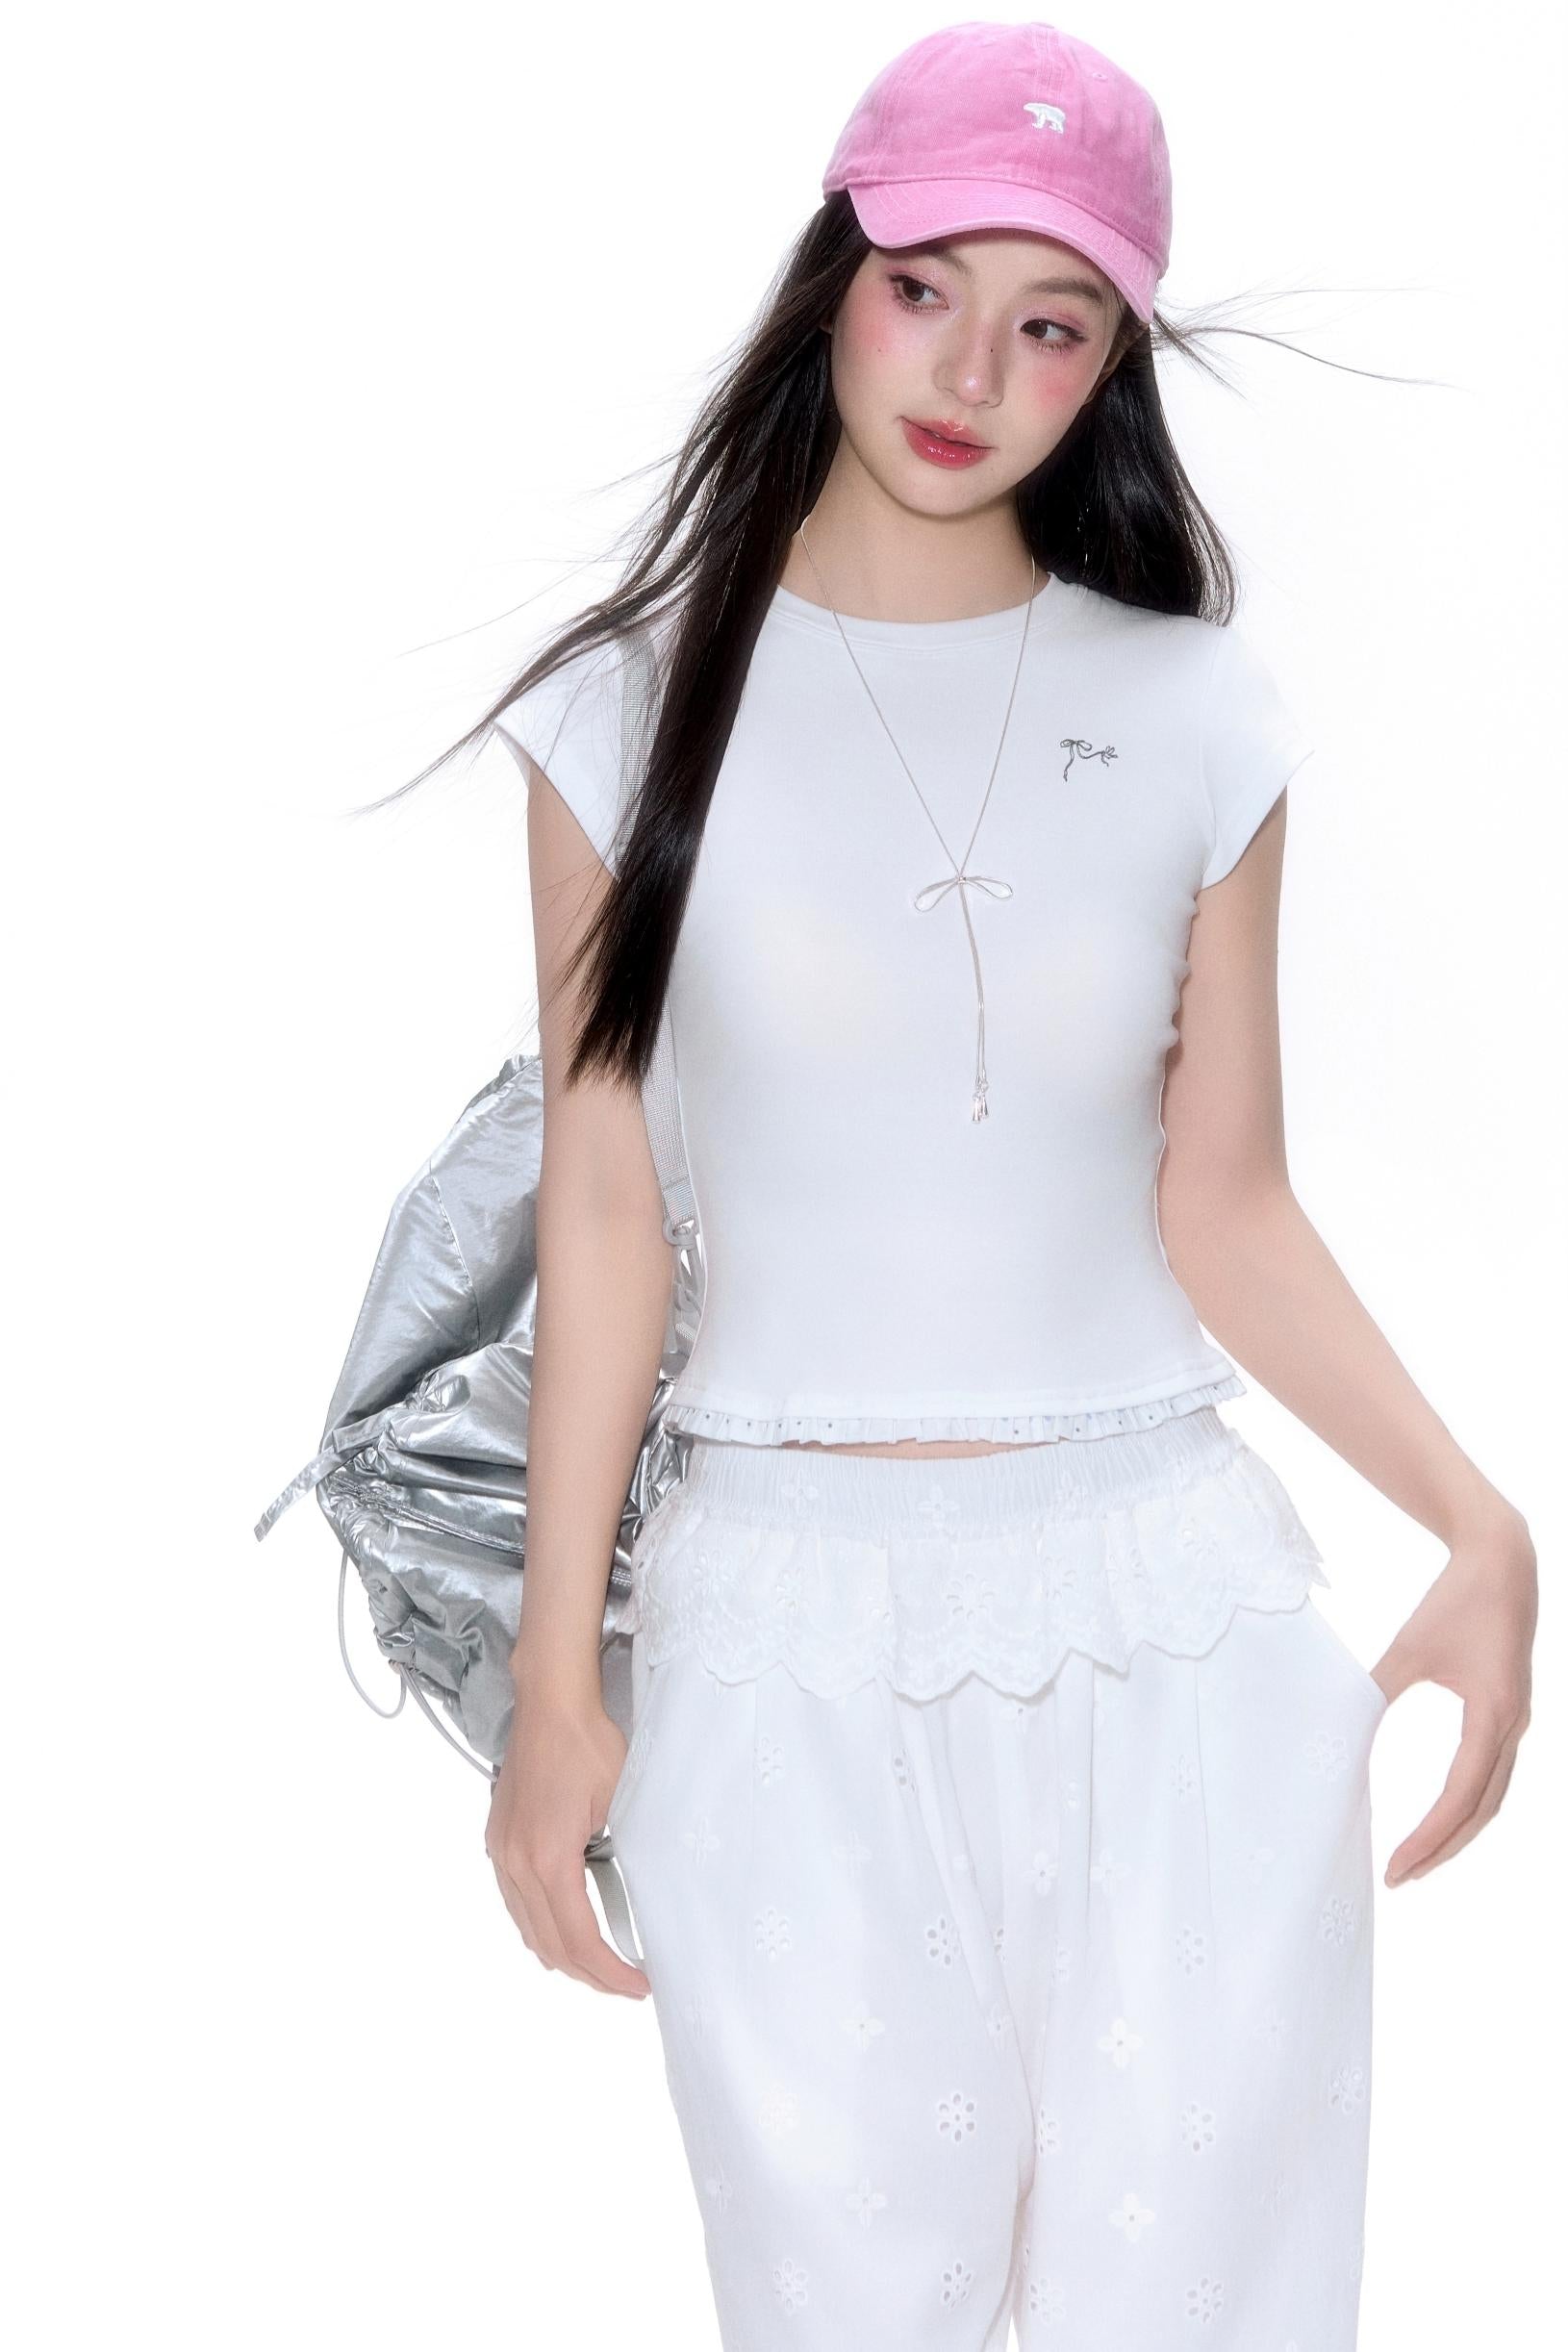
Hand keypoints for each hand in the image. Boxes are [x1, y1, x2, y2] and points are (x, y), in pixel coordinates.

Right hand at [484, 1690, 651, 1998]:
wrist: (551, 1703)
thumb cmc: (589, 1744)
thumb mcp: (622, 1803)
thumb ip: (623, 1857)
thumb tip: (640, 1900)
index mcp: (547, 1858)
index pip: (579, 1938)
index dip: (610, 1972)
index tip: (638, 1986)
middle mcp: (515, 1862)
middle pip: (549, 1944)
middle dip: (589, 1973)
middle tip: (625, 1985)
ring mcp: (501, 1852)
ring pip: (527, 1928)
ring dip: (563, 1954)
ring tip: (601, 1965)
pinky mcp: (498, 1839)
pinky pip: (515, 1902)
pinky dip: (541, 1925)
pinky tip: (564, 1928)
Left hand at [1373, 1504, 1536, 1888]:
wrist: (1503, 1561)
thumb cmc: (1453, 1600)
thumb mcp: (1408, 1647)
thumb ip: (1376, 1689)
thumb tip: (1339, 1729)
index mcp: (1492, 1714)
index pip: (1460, 1795)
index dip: (1428, 1837)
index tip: (1395, 1866)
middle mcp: (1513, 1726)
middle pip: (1481, 1810)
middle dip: (1443, 1848)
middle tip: (1400, 1877)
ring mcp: (1518, 1722)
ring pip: (1492, 1797)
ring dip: (1458, 1832)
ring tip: (1418, 1859)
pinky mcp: (1511, 1713)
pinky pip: (1493, 1773)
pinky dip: (1468, 1803)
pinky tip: (1440, 1816)